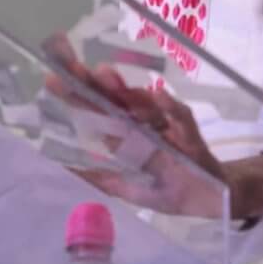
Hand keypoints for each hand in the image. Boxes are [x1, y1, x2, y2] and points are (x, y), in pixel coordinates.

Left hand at [41, 35, 228, 217]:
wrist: (209, 196)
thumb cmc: (165, 187)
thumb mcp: (125, 187)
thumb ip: (97, 175)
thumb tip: (63, 162)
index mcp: (123, 133)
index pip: (96, 109)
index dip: (76, 92)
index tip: (53, 76)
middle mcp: (142, 123)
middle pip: (115, 99)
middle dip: (94, 83)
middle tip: (73, 68)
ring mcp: (166, 125)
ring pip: (144, 103)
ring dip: (125, 90)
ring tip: (105, 74)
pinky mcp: (190, 136)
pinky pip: (181, 120)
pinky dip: (171, 109)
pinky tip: (159, 97)